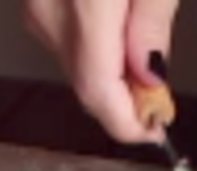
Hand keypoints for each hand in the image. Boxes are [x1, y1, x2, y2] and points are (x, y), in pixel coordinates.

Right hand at [23, 0, 180, 142]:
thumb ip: (152, 27)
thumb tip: (149, 78)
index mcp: (86, 8)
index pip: (99, 94)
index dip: (127, 124)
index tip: (155, 131)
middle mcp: (51, 13)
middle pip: (88, 88)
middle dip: (125, 104)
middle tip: (160, 99)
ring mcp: (37, 7)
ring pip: (76, 68)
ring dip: (112, 78)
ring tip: (144, 59)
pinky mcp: (36, 0)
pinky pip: (67, 41)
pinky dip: (97, 51)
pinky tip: (119, 32)